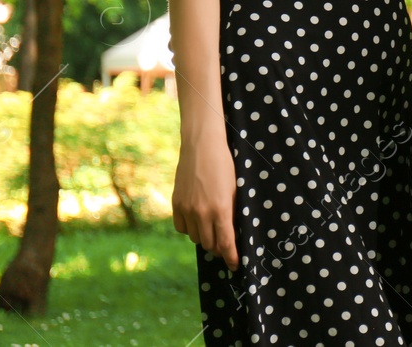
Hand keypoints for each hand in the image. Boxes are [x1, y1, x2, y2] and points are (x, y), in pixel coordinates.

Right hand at [172, 136, 239, 269]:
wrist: (202, 146)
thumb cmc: (225, 165)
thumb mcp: (236, 189)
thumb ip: (233, 212)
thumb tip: (233, 233)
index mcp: (221, 209)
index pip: (226, 243)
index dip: (231, 257)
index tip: (236, 265)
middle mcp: (202, 213)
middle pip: (209, 244)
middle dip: (219, 248)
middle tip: (225, 247)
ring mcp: (186, 209)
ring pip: (194, 237)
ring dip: (204, 238)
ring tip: (212, 232)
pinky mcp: (176, 204)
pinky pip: (181, 228)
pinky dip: (189, 229)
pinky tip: (196, 222)